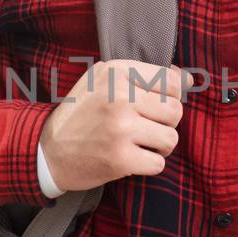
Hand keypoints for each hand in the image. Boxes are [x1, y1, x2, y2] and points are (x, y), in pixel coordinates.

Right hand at [39, 60, 194, 193]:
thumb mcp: (102, 81)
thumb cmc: (81, 114)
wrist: (48, 151)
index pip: (172, 82)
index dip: (172, 97)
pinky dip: (148, 164)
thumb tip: (189, 80)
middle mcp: (120, 96)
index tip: (159, 106)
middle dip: (164, 124)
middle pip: (175, 111)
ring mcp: (121, 128)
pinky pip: (158, 163)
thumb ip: (142, 76)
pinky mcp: (121, 159)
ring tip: (138, 144)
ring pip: (171, 138)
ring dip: (158, 146)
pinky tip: (130, 159)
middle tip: (143, 128)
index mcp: (116, 72)